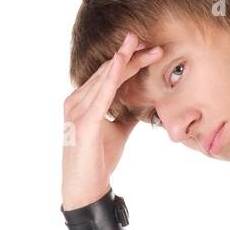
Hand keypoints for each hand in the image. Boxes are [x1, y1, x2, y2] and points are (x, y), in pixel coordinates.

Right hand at [62, 31, 161, 211]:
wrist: (86, 188)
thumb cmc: (99, 161)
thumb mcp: (118, 132)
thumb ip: (126, 115)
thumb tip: (144, 105)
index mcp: (83, 100)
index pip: (109, 75)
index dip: (130, 62)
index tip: (151, 51)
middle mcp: (76, 100)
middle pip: (107, 72)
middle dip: (131, 56)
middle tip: (152, 42)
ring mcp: (78, 109)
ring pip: (105, 78)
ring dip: (125, 60)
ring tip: (141, 44)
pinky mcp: (84, 121)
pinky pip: (101, 94)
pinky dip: (111, 76)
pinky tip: (122, 62)